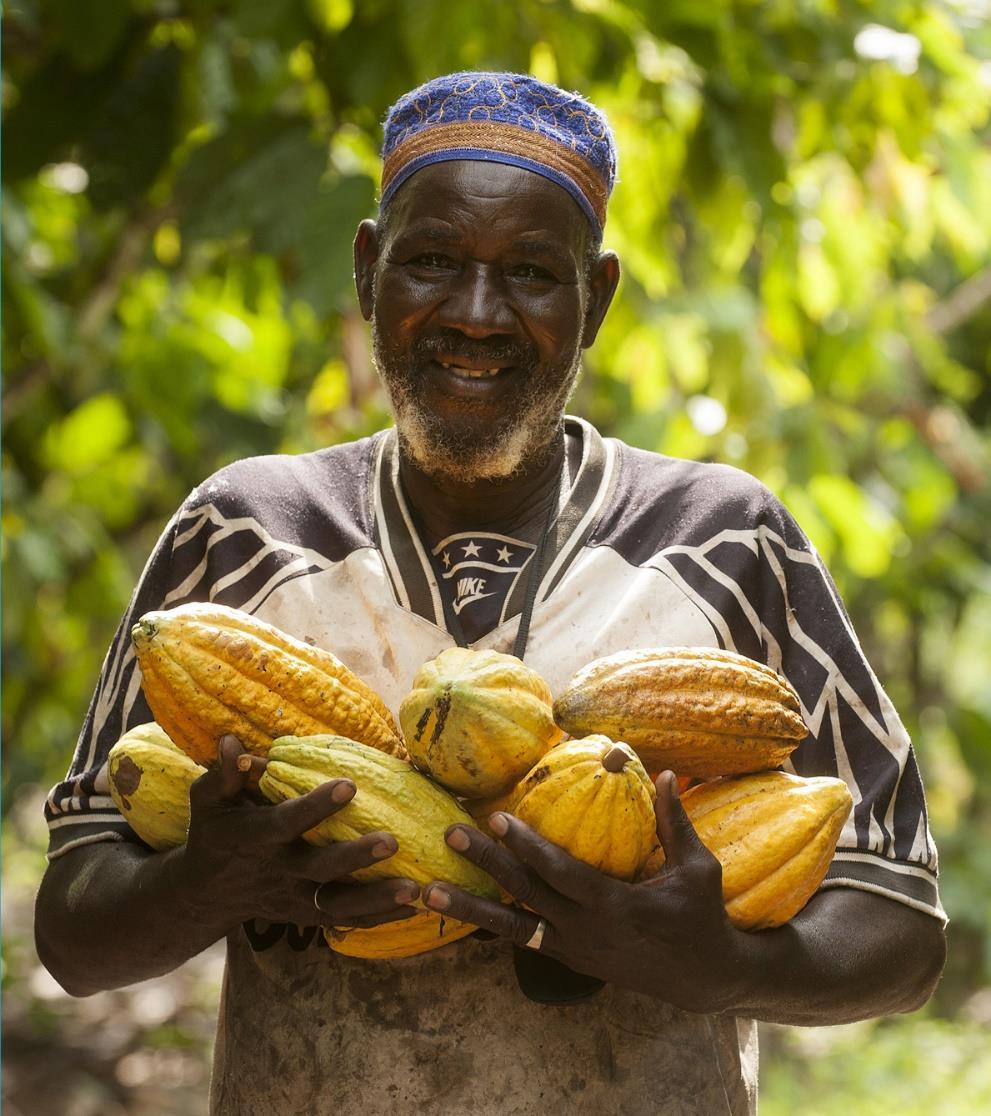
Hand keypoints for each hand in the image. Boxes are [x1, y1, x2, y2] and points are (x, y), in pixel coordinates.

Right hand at [171, 735, 419, 931]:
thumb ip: (224, 775)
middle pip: (321, 868)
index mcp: (256, 838)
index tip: (350, 784)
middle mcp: (279, 871)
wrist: (204, 895)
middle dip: (356, 857)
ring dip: (378, 898)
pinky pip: (346, 920)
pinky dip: (380, 917)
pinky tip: (415, 908)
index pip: (288, 821)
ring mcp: (295, 899)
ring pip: (339, 904)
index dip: (316, 806)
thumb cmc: (213, 833)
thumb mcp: (208, 802)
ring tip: (416, 888)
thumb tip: (234, 743)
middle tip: (392, 842)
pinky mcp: (307, 916)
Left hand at [422, 771, 751, 1013]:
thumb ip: (674, 822)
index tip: (496, 818)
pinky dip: (492, 924)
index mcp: (616, 905)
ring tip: (427, 894)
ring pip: (512, 926)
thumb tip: (666, 773)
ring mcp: (574, 950)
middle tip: (450, 835)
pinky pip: (524, 939)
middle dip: (485, 863)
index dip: (527, 846)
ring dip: (469, 908)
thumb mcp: (697, 868)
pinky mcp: (570, 960)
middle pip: (525, 894)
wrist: (703, 979)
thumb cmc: (701, 915)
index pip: (561, 872)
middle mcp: (586, 930)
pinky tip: (460, 911)